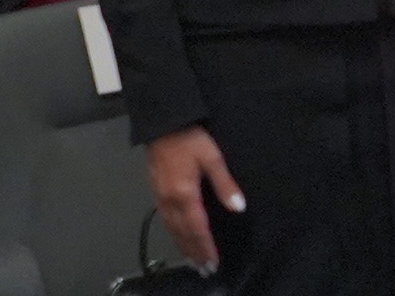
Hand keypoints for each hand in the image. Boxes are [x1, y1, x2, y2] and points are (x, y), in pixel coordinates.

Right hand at [146, 128, 244, 271]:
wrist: (163, 125)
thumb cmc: (191, 140)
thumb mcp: (213, 158)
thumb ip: (225, 184)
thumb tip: (238, 207)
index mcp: (185, 194)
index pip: (198, 227)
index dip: (206, 246)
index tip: (213, 262)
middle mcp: (170, 201)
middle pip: (183, 233)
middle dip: (195, 251)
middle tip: (205, 269)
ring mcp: (160, 198)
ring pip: (172, 229)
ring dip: (183, 246)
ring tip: (194, 260)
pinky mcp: (156, 192)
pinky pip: (165, 220)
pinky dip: (174, 234)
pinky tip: (179, 237)